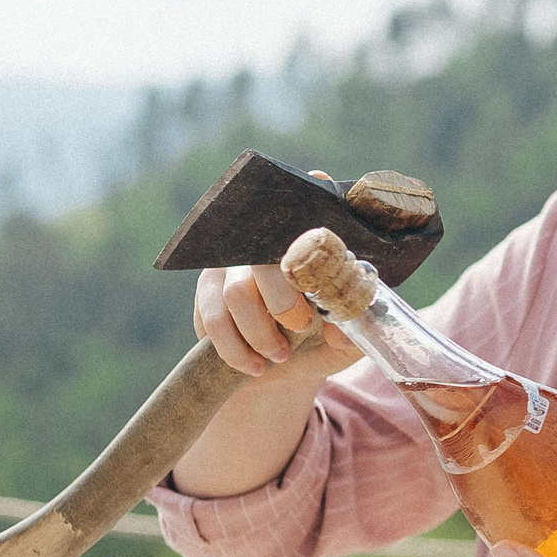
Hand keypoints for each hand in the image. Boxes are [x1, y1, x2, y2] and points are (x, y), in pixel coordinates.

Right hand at [190, 171, 358, 380]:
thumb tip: (340, 329)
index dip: (315, 191)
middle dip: (284, 300)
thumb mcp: (342, 347)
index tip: (321, 180)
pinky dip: (235, 348)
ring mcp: (235, 264)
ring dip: (260, 332)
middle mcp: (270, 246)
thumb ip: (348, 336)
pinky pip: (214, 317)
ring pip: (239, 292)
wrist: (273, 376)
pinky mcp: (207, 289)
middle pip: (268, 259)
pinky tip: (253, 366)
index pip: (313, 207)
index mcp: (313, 250)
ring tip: (278, 356)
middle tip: (301, 327)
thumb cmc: (316, 348)